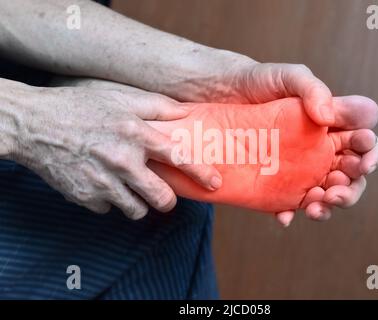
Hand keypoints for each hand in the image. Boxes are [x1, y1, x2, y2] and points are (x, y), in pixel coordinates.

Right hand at [8, 81, 221, 218]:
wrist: (33, 124)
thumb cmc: (79, 107)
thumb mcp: (120, 97)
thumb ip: (157, 106)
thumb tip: (186, 114)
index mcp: (136, 135)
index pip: (179, 157)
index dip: (201, 173)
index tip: (214, 184)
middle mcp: (123, 162)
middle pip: (161, 199)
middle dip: (167, 201)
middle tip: (163, 195)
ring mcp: (103, 183)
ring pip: (136, 210)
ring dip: (138, 202)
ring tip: (128, 186)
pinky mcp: (85, 198)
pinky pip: (108, 209)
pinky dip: (109, 200)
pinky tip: (100, 183)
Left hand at [219, 62, 377, 224]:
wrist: (220, 95)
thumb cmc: (260, 82)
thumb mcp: (289, 77)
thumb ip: (312, 90)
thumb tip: (327, 118)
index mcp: (332, 126)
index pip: (362, 143)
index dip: (369, 151)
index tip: (363, 153)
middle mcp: (321, 150)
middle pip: (350, 175)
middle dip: (351, 186)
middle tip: (338, 188)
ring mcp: (300, 169)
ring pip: (325, 193)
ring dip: (327, 204)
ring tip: (317, 205)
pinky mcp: (277, 183)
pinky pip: (289, 203)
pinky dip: (290, 213)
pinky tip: (284, 216)